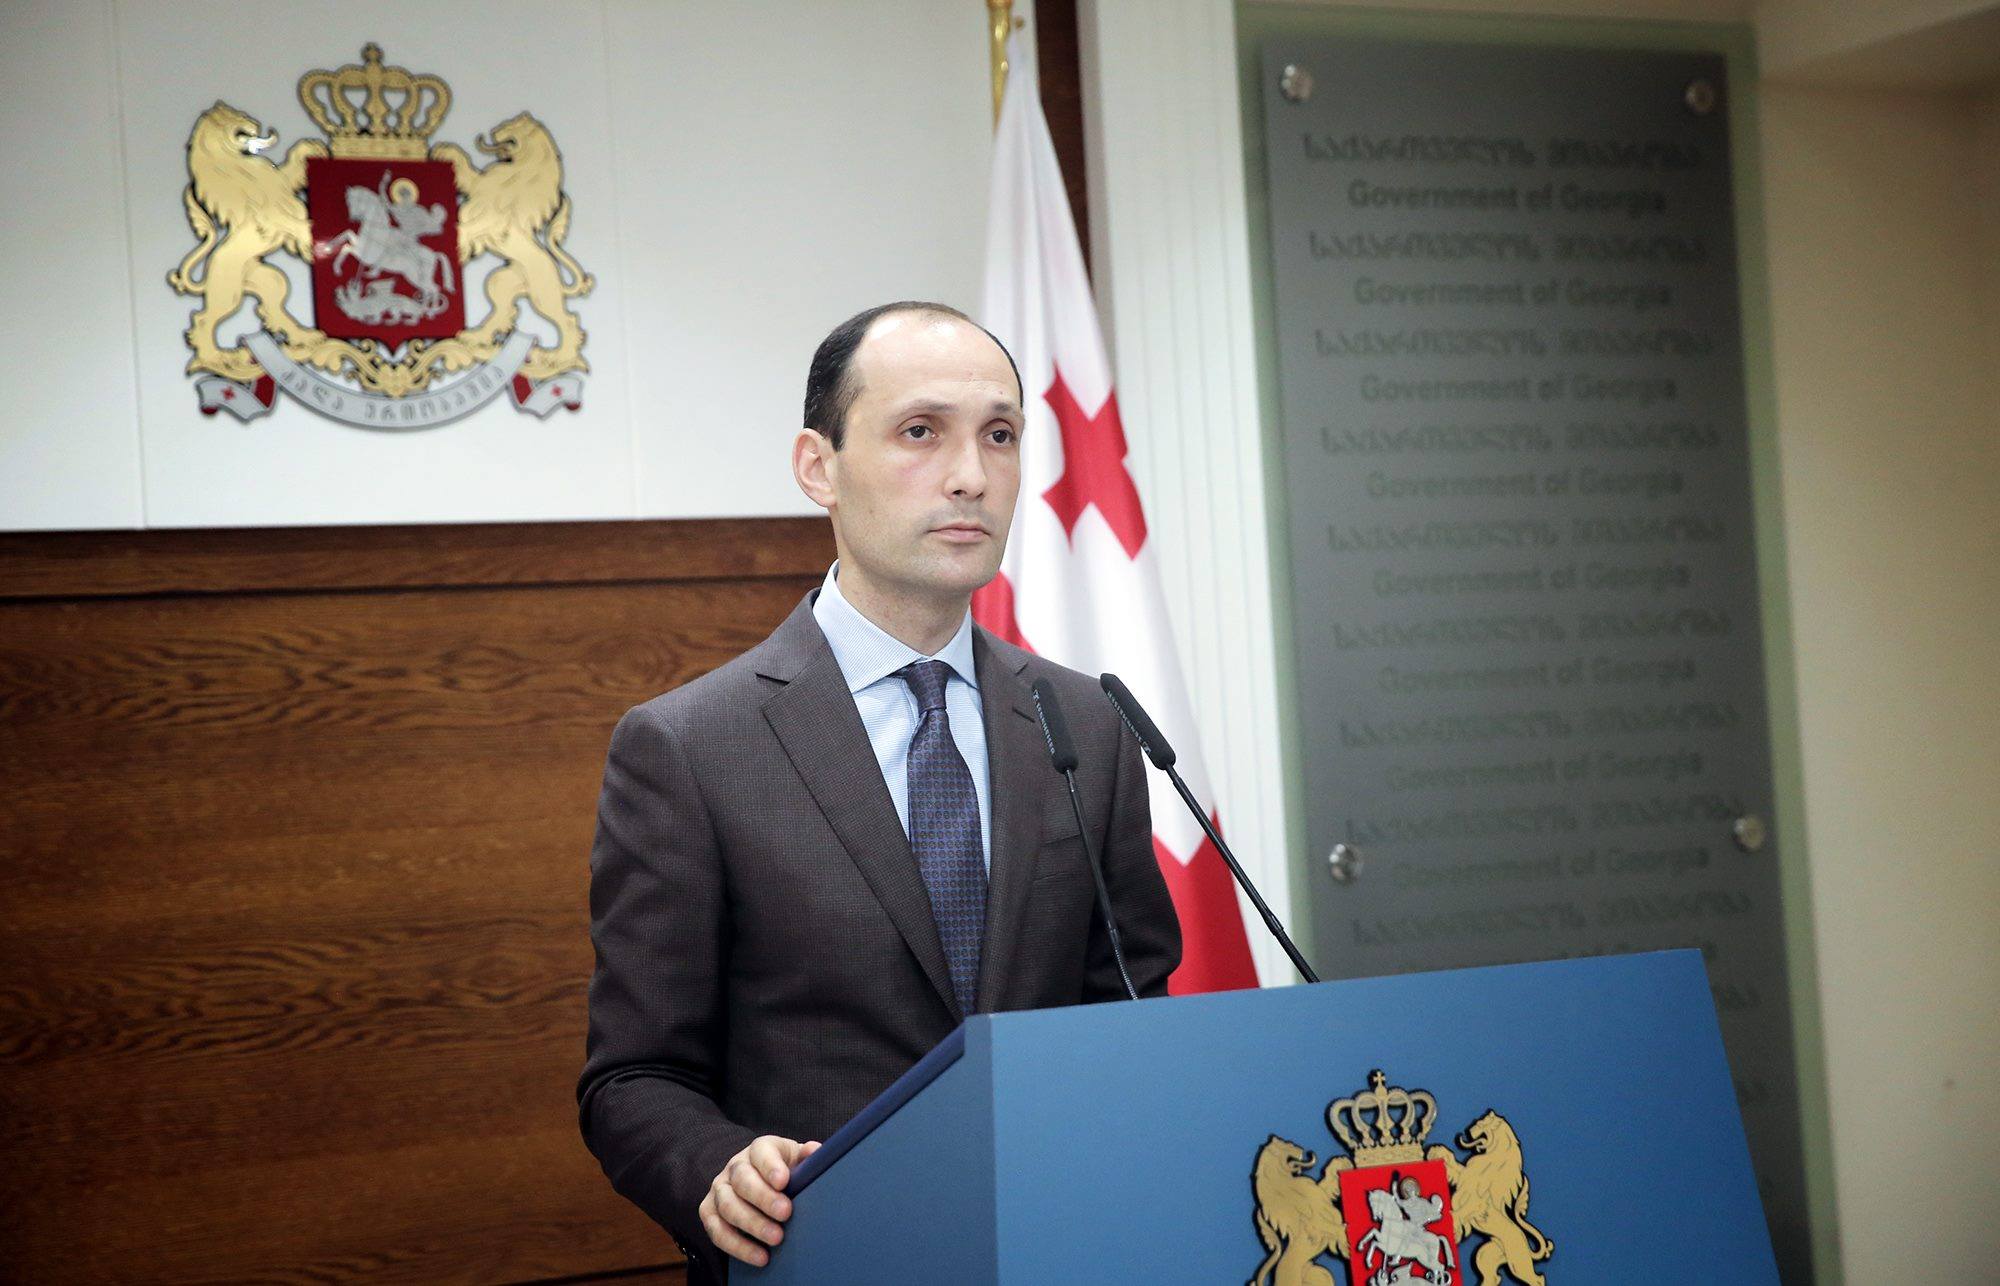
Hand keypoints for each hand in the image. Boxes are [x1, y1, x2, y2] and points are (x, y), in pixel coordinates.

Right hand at [698, 1134, 821, 1267]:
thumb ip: (806, 1156)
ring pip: (728, 1206)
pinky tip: (760, 1257)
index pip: (761, 1152)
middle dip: (764, 1198)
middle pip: (742, 1180)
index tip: (784, 1181)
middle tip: (786, 1213)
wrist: (759, 1183)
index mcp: (759, 1149)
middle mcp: (735, 1167)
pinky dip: (738, 1246)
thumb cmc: (785, 1172)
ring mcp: (719, 1189)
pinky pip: (717, 1231)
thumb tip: (814, 1151)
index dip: (770, 1166)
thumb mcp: (797, 1160)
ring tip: (776, 1239)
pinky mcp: (709, 1212)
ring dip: (752, 1224)